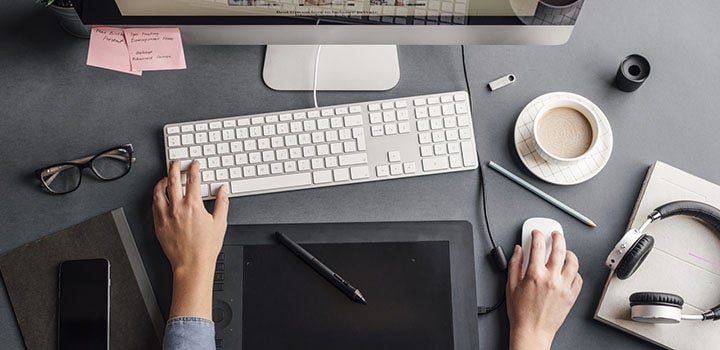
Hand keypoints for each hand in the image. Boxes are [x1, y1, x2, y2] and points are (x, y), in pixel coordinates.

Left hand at [152, 160, 228, 318]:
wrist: (192, 264)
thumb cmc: (205, 247)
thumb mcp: (220, 223)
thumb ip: (222, 203)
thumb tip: (222, 190)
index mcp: (193, 206)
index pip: (193, 180)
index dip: (194, 168)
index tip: (194, 164)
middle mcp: (177, 208)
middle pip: (173, 181)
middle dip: (174, 168)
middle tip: (176, 163)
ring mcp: (166, 216)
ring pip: (159, 191)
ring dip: (162, 180)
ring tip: (165, 177)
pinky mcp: (158, 224)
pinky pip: (154, 205)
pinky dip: (156, 196)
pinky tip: (159, 195)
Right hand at [506, 231, 582, 349]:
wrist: (532, 331)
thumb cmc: (521, 312)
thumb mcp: (510, 285)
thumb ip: (514, 264)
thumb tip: (518, 250)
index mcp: (535, 274)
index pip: (538, 246)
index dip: (537, 235)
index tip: (537, 233)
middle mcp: (551, 278)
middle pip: (559, 249)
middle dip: (557, 237)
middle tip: (555, 234)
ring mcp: (563, 287)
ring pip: (573, 262)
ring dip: (570, 253)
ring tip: (566, 251)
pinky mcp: (571, 296)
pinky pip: (578, 278)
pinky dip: (575, 271)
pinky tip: (570, 270)